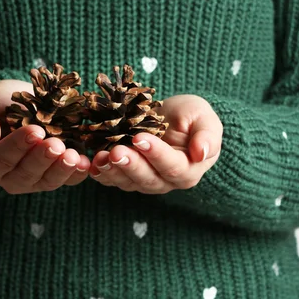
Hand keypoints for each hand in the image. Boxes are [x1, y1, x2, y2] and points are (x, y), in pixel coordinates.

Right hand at [0, 79, 90, 193]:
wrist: (20, 106)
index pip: (0, 160)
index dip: (17, 147)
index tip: (34, 131)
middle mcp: (8, 178)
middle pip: (24, 175)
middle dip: (42, 160)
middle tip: (56, 144)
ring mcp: (33, 181)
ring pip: (47, 182)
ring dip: (61, 170)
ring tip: (73, 156)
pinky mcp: (54, 177)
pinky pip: (67, 180)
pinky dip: (78, 173)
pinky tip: (86, 162)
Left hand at [89, 95, 221, 193]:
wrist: (171, 117)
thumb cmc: (191, 116)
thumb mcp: (204, 117)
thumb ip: (207, 135)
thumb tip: (202, 153)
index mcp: (188, 170)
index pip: (173, 167)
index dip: (156, 154)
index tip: (140, 138)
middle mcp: (166, 181)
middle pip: (147, 179)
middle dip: (130, 165)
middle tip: (115, 151)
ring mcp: (144, 181)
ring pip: (127, 182)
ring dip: (112, 170)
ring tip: (100, 156)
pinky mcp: (126, 176)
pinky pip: (112, 179)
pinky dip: (101, 173)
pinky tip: (91, 162)